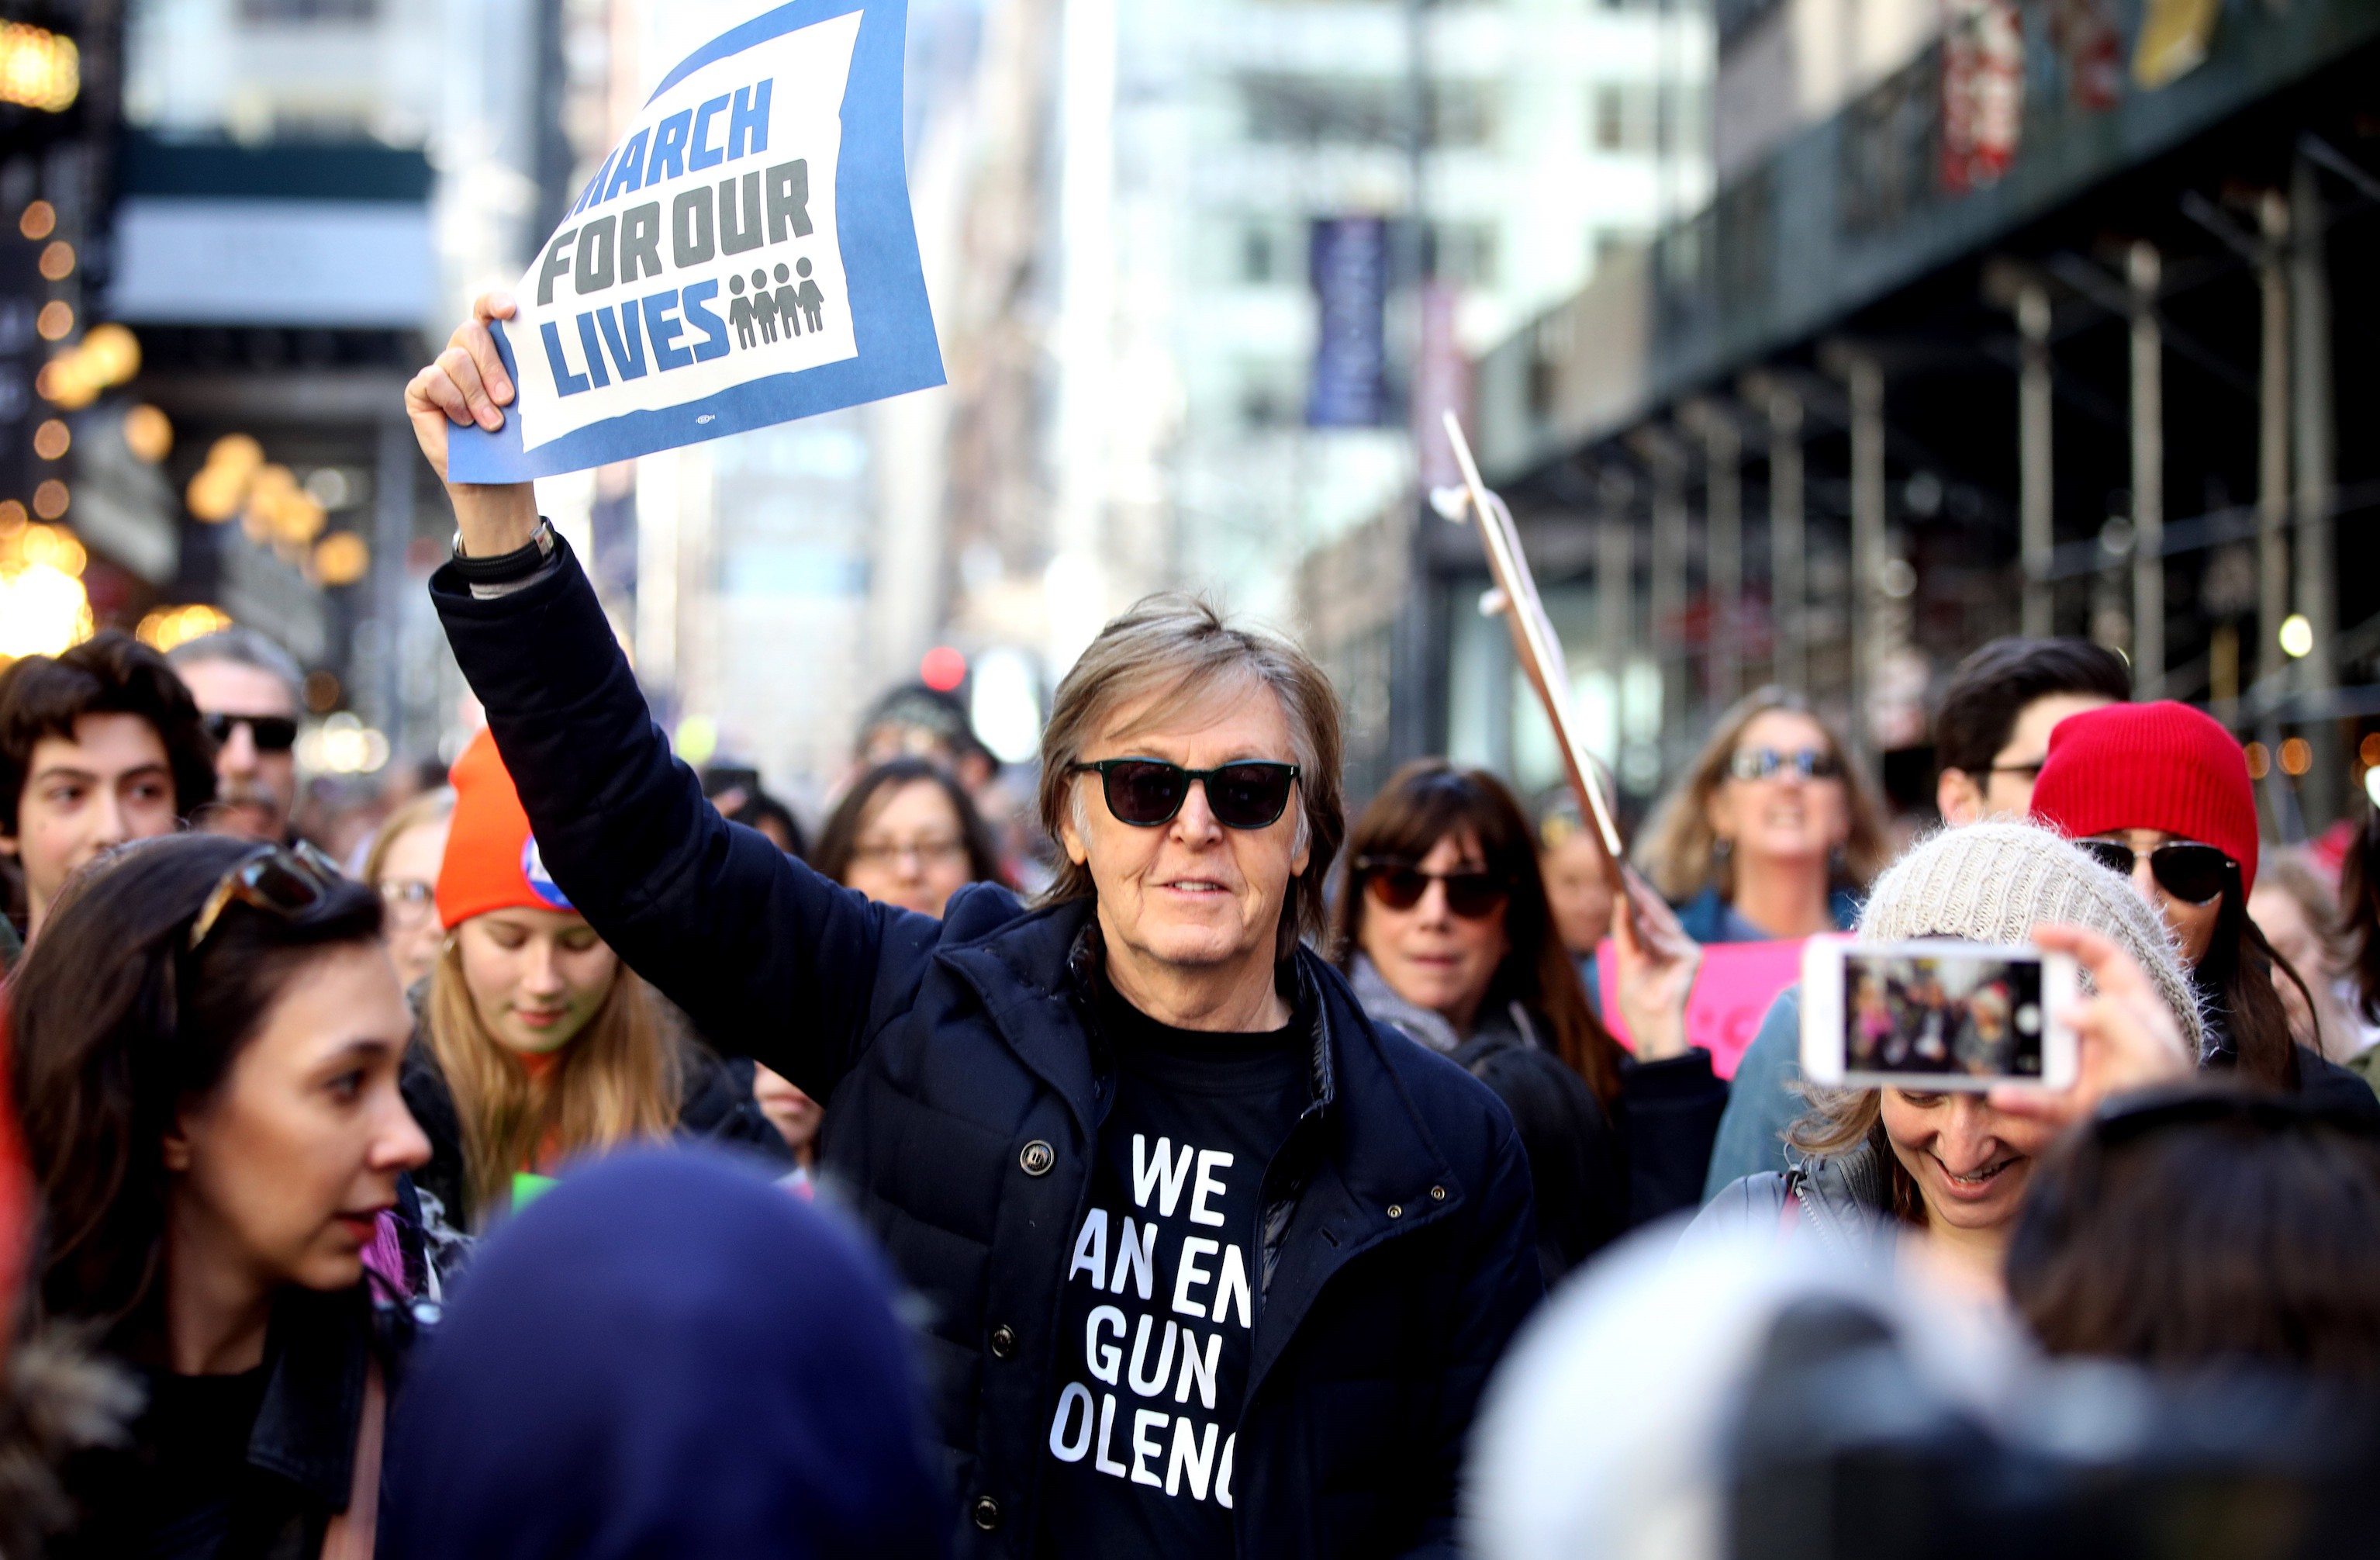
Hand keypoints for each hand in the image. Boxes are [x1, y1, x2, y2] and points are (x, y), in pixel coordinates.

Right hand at [403, 291, 538, 553]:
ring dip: (476, 393)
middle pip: (471, 333)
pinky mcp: (421, 392)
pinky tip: (465, 422)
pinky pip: (433, 379)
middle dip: (492, 365)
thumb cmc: (516, 440)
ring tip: (492, 423)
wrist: (496, 478)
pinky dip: (453, 400)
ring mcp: (440, 371)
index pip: (486, 310)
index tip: (512, 311)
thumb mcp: (528, 406)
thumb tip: (552, 364)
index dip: (495, 302)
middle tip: (508, 399)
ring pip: (455, 359)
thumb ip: (527, 378)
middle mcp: (464, 354)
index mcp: (493, 348)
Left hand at [1609, 864, 1700, 1061]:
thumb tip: (1619, 898)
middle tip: (1625, 870)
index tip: (1621, 870)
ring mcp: (1686, 950)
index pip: (1648, 912)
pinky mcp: (1694, 959)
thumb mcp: (1624, 959)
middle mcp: (1675, 943)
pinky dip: (1658, 936)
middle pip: (1657, 913)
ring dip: (1647, 907)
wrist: (1649, 1027)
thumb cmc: (1637, 999)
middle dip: (1641, 892)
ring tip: (1630, 889)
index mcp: (1659, 943)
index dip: (1636, 892)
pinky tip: (1645, 926)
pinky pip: (1673, 941)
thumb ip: (1623, 931)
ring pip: (1665, 922)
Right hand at [1986, 923, 2193, 1129]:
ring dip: (2022, 1052)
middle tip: (2009, 992)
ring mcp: (2091, 1070)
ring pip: (2046, 1051)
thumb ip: (2111, 1018)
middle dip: (2037, 996)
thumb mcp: (2151, 1049)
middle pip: (2066, 1002)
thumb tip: (2067, 1009)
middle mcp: (2111, 1037)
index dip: (2074, 941)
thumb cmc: (2173, 1099)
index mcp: (2138, 1013)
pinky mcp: (2077, 1106)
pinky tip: (2002, 1093)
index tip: (2037, 934)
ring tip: (1998, 1049)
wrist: (2172, 1153)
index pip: (2107, 962)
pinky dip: (2020, 1097)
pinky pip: (2040, 1099)